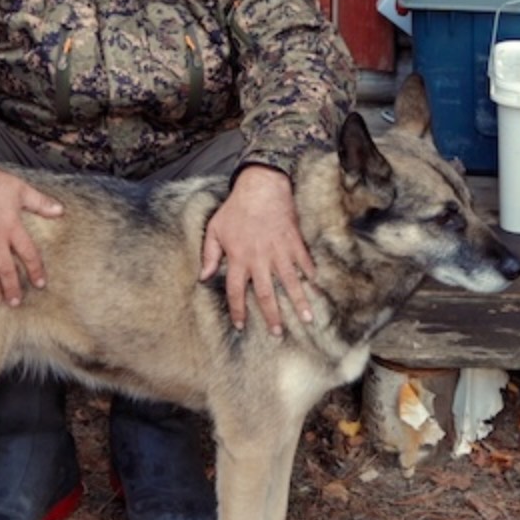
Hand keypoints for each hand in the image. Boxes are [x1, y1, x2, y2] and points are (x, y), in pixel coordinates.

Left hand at [200, 165, 313, 336]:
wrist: (260, 186)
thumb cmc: (235, 208)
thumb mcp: (214, 229)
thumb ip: (209, 255)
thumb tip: (204, 277)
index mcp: (239, 258)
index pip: (237, 292)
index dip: (238, 310)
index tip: (240, 325)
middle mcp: (260, 259)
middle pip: (266, 294)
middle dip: (272, 316)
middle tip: (277, 333)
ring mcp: (280, 251)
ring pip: (290, 283)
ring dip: (299, 302)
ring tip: (308, 319)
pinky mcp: (294, 241)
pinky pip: (304, 262)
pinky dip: (310, 274)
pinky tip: (316, 287)